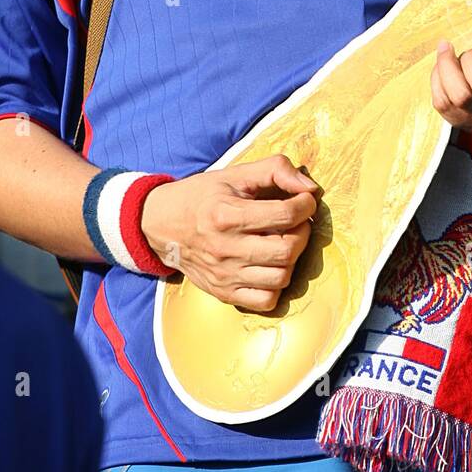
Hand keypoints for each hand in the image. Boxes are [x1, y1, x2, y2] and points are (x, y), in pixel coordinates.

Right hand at [141, 155, 319, 311]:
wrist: (161, 225)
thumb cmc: (202, 196)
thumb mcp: (235, 174)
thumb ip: (275, 170)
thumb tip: (310, 187)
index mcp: (227, 214)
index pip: (285, 215)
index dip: (305, 205)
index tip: (305, 200)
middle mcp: (225, 249)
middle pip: (287, 250)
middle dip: (303, 232)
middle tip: (298, 222)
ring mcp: (224, 275)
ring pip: (281, 277)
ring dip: (293, 258)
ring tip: (285, 241)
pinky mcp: (224, 293)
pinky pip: (266, 301)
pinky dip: (277, 285)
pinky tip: (271, 265)